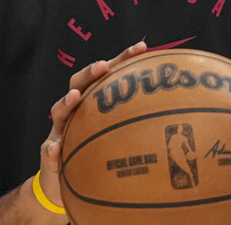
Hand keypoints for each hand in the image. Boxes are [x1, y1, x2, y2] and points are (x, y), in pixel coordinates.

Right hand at [39, 41, 147, 206]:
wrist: (66, 184)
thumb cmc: (100, 158)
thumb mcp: (121, 142)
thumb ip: (141, 127)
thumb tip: (182, 119)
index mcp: (93, 104)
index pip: (108, 75)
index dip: (123, 59)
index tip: (142, 47)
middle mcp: (75, 112)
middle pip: (78, 83)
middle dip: (91, 72)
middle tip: (103, 66)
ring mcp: (60, 131)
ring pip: (59, 111)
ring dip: (66, 102)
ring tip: (75, 97)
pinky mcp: (50, 155)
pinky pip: (48, 151)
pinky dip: (51, 149)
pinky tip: (55, 149)